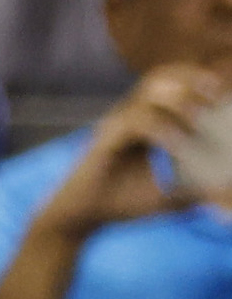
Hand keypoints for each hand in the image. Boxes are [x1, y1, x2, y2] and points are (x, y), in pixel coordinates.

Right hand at [32, 68, 209, 241]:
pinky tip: (178, 144)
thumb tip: (224, 191)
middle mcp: (128, 117)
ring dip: (178, 101)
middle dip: (190, 79)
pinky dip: (161, 130)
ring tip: (200, 116)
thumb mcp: (168, 196)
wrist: (80, 219)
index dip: (197, 80)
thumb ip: (196, 191)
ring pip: (146, 95)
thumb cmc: (121, 204)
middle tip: (216, 93)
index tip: (224, 90)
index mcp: (144, 123)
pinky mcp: (104, 142)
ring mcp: (114, 127)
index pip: (170, 87)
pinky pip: (135, 124)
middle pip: (158, 78)